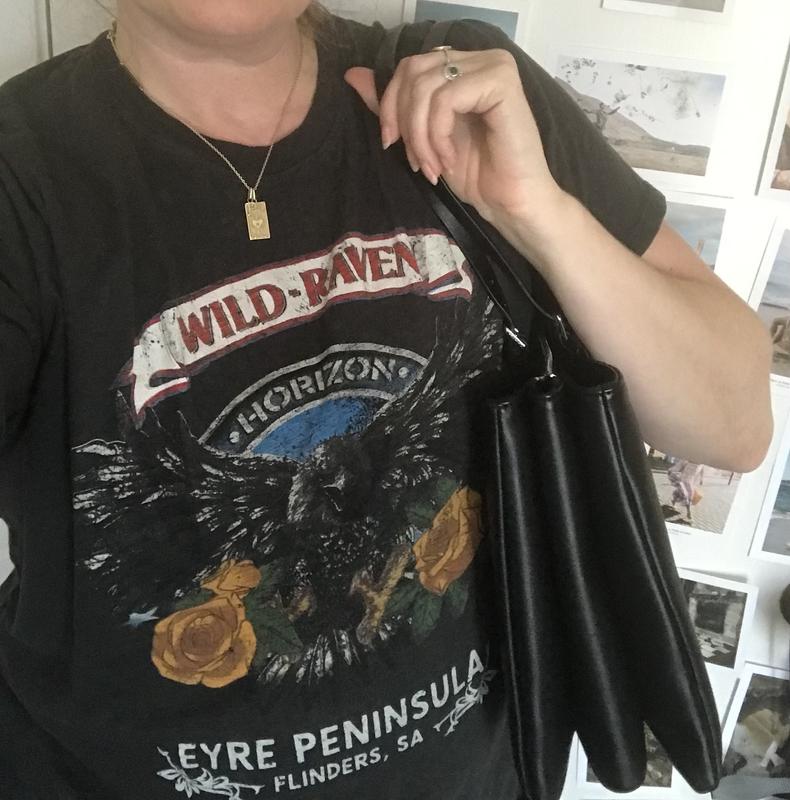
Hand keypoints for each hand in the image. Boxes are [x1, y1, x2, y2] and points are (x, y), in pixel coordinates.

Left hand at [344, 46, 562, 223]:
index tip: (392, 145)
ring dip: (421, 137)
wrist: (511, 204)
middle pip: (413, 72)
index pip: (408, 67)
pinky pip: (447, 99)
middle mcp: (478, 58)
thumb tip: (353, 76)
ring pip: (426, 87)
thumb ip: (394, 106)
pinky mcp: (501, 82)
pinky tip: (450, 160)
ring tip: (433, 167)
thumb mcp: (423, 138)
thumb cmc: (476, 175)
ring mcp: (493, 66)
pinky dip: (438, 135)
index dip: (390, 105)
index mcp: (461, 66)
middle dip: (404, 122)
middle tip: (415, 162)